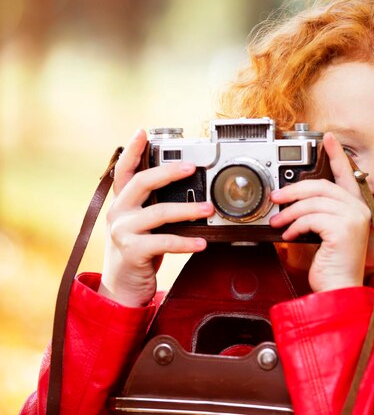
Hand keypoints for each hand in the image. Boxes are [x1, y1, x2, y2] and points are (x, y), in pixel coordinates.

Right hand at [98, 130, 213, 306]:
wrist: (122, 288)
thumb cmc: (139, 251)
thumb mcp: (141, 224)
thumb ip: (153, 206)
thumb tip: (187, 189)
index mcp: (121, 202)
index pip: (123, 170)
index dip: (131, 150)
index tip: (142, 132)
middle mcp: (118, 213)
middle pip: (142, 183)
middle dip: (168, 172)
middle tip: (192, 167)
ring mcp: (122, 232)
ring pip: (158, 213)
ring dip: (187, 210)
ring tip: (208, 209)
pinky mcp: (132, 251)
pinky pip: (164, 242)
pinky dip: (186, 242)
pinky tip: (202, 242)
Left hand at [269, 133, 370, 291]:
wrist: (339, 290)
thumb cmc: (332, 266)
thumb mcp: (324, 234)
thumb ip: (316, 215)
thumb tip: (292, 202)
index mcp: (356, 208)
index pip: (347, 175)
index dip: (337, 155)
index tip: (327, 139)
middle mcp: (359, 210)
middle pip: (321, 186)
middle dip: (293, 190)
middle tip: (276, 197)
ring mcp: (353, 218)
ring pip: (312, 202)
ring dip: (289, 212)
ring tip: (278, 222)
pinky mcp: (344, 228)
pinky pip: (311, 217)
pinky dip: (295, 226)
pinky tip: (289, 235)